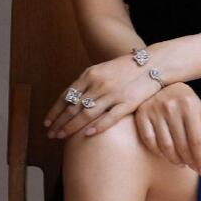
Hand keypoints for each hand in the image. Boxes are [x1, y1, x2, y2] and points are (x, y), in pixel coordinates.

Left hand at [43, 62, 200, 175]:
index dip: (55, 110)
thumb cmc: (127, 68)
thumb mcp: (103, 70)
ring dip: (71, 127)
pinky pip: (109, 118)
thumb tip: (73, 99)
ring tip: (62, 137)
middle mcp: (98, 84)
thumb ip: (89, 83)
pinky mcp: (127, 103)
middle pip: (73, 106)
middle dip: (60, 122)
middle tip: (51, 135)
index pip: (67, 95)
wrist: (154, 63)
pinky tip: (86, 135)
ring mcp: (113, 94)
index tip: (47, 123)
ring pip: (87, 113)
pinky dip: (96, 127)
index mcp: (90, 75)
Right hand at [131, 83, 200, 174]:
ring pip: (166, 146)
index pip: (197, 140)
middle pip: (182, 145)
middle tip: (193, 168)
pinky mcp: (141, 115)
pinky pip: (150, 142)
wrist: (159, 83)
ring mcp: (154, 110)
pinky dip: (159, 152)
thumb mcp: (200, 112)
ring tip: (181, 163)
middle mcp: (171, 106)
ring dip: (174, 160)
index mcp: (190, 105)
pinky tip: (165, 155)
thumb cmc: (184, 102)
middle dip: (189, 161)